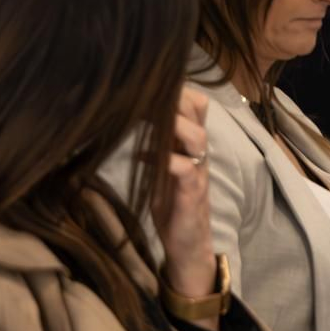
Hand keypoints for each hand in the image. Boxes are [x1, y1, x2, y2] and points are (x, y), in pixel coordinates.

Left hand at [151, 86, 214, 298]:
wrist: (188, 245)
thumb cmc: (173, 205)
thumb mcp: (164, 169)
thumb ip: (157, 146)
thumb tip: (129, 122)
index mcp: (192, 145)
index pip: (197, 104)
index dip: (178, 91)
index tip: (150, 85)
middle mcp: (199, 154)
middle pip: (198, 112)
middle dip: (173, 99)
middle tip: (144, 96)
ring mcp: (198, 172)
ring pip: (196, 137)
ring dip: (172, 126)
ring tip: (148, 121)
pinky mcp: (192, 194)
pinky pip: (184, 169)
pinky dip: (164, 160)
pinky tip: (142, 157)